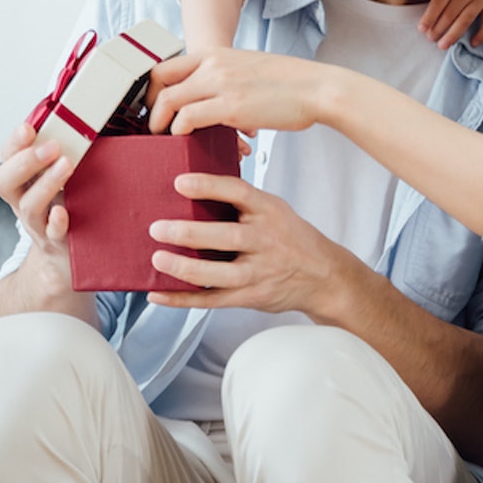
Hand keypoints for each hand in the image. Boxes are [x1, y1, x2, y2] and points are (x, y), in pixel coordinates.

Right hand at [0, 124, 75, 282]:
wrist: (66, 257)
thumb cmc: (67, 209)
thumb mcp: (61, 177)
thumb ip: (67, 152)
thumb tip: (88, 116)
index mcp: (23, 181)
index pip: (8, 157)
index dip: (15, 142)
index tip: (29, 127)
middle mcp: (24, 202)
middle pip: (5, 182)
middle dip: (25, 161)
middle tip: (52, 147)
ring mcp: (38, 224)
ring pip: (29, 207)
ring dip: (46, 184)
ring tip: (66, 165)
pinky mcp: (57, 242)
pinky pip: (52, 234)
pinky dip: (56, 222)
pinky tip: (63, 211)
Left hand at [145, 172, 363, 317]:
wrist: (324, 276)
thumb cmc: (292, 240)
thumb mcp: (276, 211)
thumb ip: (243, 203)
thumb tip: (193, 190)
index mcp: (270, 212)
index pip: (240, 193)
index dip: (210, 186)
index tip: (181, 182)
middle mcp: (266, 241)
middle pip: (229, 237)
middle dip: (191, 233)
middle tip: (159, 228)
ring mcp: (259, 272)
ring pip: (221, 274)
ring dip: (186, 268)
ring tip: (159, 260)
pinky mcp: (251, 296)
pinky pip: (213, 300)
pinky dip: (183, 299)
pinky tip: (160, 293)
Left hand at [146, 49, 331, 137]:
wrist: (318, 87)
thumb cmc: (290, 84)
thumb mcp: (249, 69)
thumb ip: (226, 78)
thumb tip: (214, 100)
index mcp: (216, 54)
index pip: (166, 64)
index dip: (152, 87)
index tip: (153, 106)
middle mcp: (214, 64)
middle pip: (159, 80)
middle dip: (148, 105)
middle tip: (152, 125)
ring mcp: (221, 83)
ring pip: (169, 100)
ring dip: (159, 122)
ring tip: (162, 138)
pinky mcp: (231, 106)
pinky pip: (189, 117)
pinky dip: (180, 130)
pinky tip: (185, 139)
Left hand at [413, 0, 482, 48]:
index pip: (439, 2)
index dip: (429, 17)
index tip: (421, 29)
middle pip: (451, 14)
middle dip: (439, 28)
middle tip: (430, 38)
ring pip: (466, 20)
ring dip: (454, 35)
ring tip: (443, 45)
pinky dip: (482, 34)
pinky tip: (473, 43)